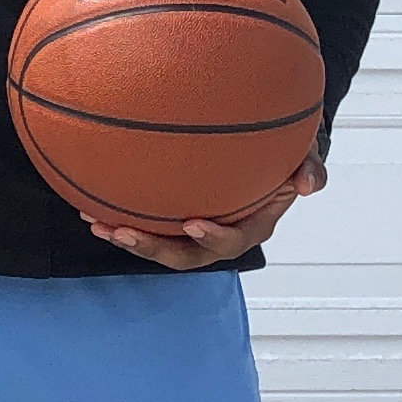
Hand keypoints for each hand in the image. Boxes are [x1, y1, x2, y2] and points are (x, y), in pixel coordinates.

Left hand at [82, 150, 326, 271]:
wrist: (264, 148)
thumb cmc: (284, 153)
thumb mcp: (305, 154)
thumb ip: (310, 167)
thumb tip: (310, 185)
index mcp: (254, 224)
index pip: (235, 241)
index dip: (215, 237)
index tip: (193, 223)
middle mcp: (221, 233)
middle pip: (188, 254)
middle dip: (155, 248)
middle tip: (126, 232)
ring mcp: (195, 229)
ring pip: (161, 245)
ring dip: (130, 239)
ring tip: (99, 225)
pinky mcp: (173, 220)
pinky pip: (147, 225)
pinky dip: (120, 219)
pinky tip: (90, 209)